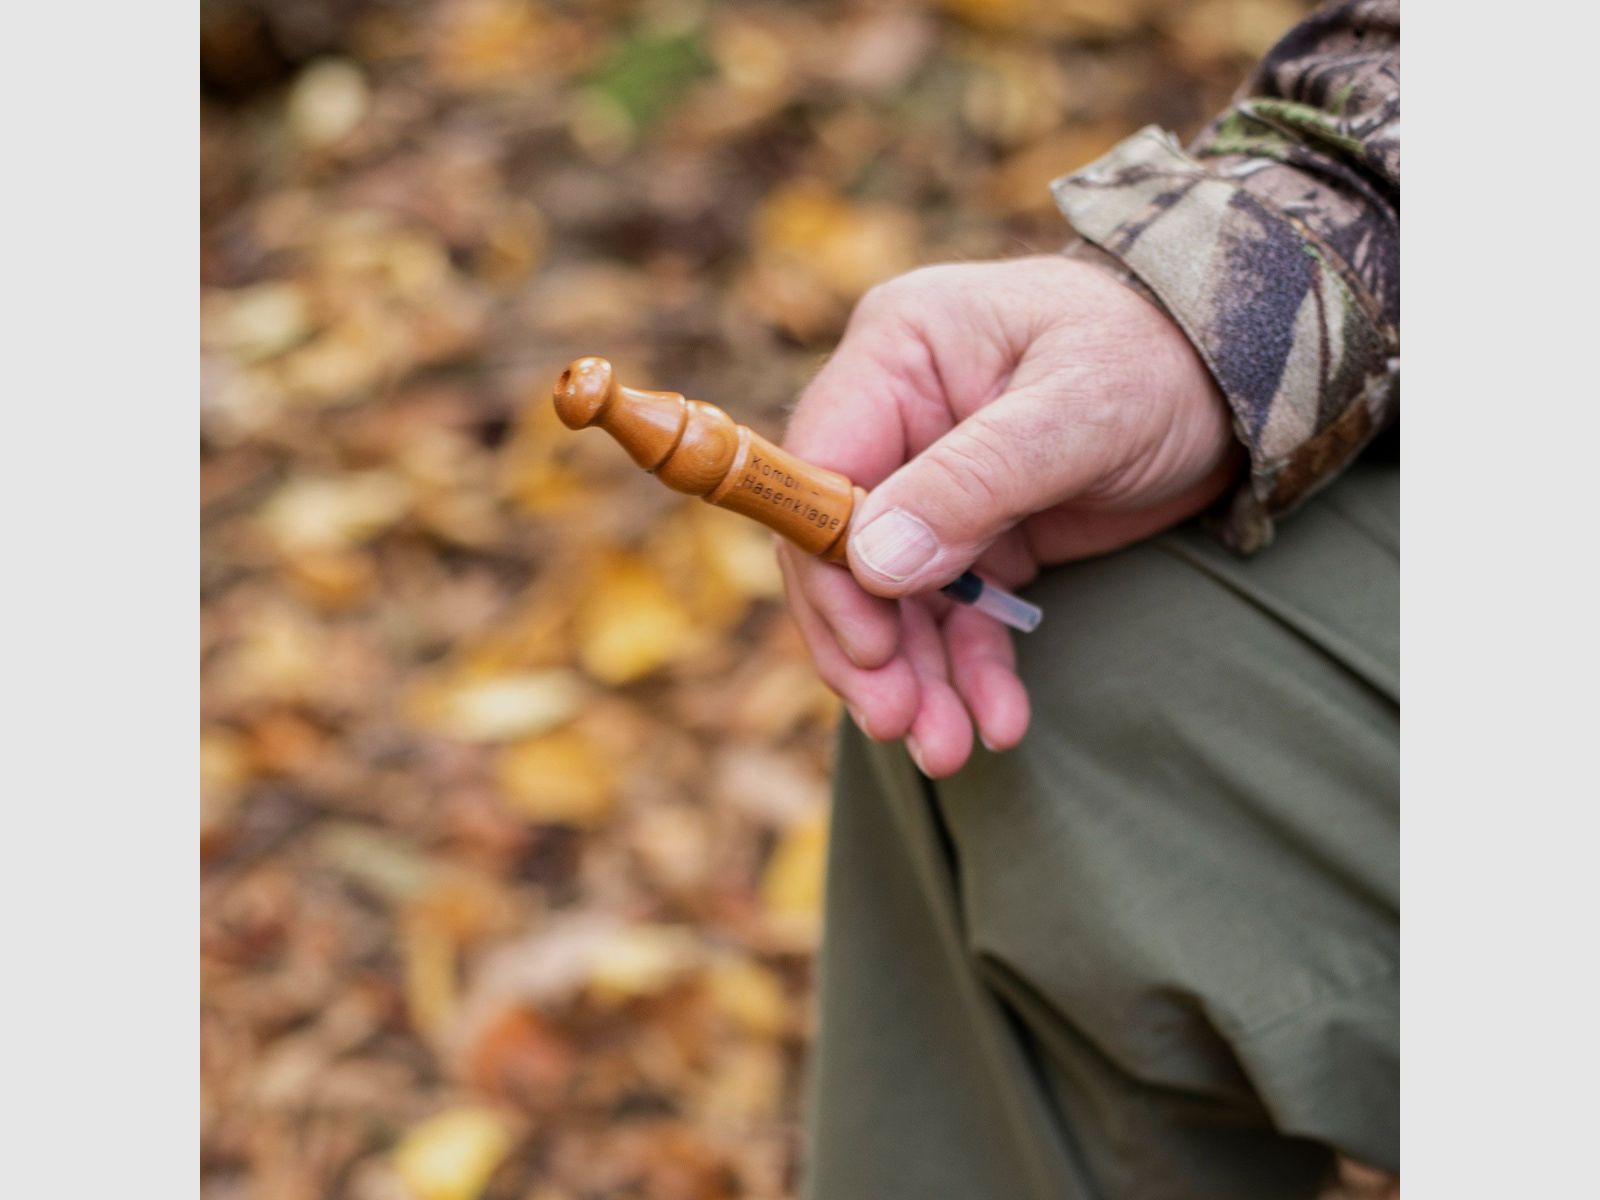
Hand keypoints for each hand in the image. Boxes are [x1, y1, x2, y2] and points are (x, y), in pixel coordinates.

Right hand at [779, 254, 1241, 776]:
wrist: (1237, 383)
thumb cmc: (1159, 361)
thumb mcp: (1078, 411)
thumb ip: (972, 483)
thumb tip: (873, 563)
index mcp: (899, 353)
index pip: (820, 467)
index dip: (829, 565)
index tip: (869, 646)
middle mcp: (898, 418)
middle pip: (842, 548)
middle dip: (869, 645)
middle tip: (899, 723)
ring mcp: (932, 483)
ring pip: (893, 599)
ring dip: (916, 678)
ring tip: (947, 749)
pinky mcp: (976, 535)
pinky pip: (954, 615)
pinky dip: (969, 671)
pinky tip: (997, 722)